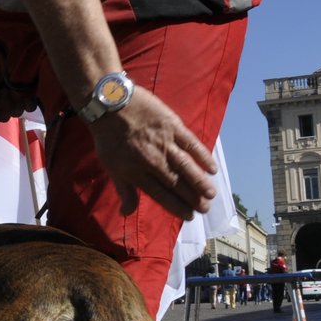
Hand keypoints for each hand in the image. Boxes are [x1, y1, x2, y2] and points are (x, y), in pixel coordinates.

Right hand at [0, 58, 38, 124]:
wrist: (18, 50)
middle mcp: (4, 104)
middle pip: (4, 118)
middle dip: (2, 106)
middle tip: (2, 91)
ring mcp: (18, 102)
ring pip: (16, 113)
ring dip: (13, 101)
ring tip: (12, 86)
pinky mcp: (31, 98)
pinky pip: (30, 108)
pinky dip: (27, 101)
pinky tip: (24, 91)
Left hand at [88, 86, 217, 217]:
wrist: (110, 104)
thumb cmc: (108, 138)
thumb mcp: (111, 167)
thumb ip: (124, 190)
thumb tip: (126, 213)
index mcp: (136, 172)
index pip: (160, 195)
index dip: (176, 207)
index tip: (188, 216)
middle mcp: (152, 160)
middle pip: (176, 183)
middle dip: (192, 198)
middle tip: (205, 209)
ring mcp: (164, 143)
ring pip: (186, 166)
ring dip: (199, 182)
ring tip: (211, 194)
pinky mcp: (172, 126)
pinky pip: (191, 143)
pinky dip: (202, 156)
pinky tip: (212, 168)